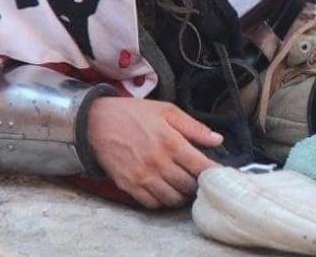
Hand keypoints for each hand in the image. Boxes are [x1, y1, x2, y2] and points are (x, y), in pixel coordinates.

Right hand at [87, 97, 221, 208]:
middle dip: (197, 183)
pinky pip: (153, 204)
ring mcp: (143, 177)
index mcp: (170, 142)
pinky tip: (165, 188)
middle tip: (199, 177)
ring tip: (183, 183)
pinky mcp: (130, 186)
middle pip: (188, 185)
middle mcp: (158, 163)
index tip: (218, 174)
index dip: (213, 172)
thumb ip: (194, 127)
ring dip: (182, 194)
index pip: (200, 166)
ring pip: (173, 198)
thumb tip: (217, 139)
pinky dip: (163, 200)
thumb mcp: (167, 111)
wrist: (98, 122)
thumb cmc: (134, 114)